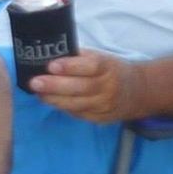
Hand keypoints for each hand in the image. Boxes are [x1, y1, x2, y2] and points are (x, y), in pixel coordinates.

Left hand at [29, 52, 146, 123]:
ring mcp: (105, 106)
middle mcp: (108, 88)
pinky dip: (63, 107)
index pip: (90, 66)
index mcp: (109, 67)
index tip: (51, 66)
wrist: (137, 92)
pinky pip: (78, 114)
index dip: (70, 67)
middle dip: (55, 86)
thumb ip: (80, 57)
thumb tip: (52, 54)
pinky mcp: (101, 119)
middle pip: (80, 88)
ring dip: (54, 100)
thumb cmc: (112, 70)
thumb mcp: (102, 57)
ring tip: (38, 93)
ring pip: (76, 104)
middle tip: (35, 83)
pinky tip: (50, 101)